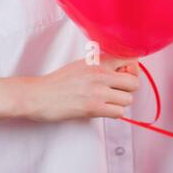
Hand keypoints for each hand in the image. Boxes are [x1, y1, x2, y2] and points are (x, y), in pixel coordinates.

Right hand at [11, 53, 140, 122]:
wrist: (38, 95)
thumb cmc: (56, 83)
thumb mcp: (80, 65)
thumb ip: (99, 66)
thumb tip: (119, 73)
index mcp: (96, 61)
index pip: (129, 59)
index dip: (131, 70)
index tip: (123, 76)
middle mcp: (99, 73)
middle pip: (134, 82)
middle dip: (128, 89)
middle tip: (117, 92)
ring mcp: (97, 90)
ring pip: (128, 99)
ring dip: (119, 103)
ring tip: (105, 103)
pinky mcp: (93, 107)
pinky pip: (119, 112)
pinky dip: (113, 113)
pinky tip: (102, 110)